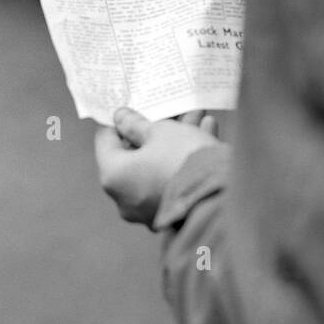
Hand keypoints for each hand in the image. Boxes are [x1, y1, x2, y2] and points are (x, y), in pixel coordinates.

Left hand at [95, 106, 218, 227]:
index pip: (105, 140)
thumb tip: (121, 119)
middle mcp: (125, 198)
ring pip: (157, 168)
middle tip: (172, 111)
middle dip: (155, 131)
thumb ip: (137, 124)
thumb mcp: (160, 131)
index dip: (120, 121)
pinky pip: (173, 182)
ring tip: (197, 118)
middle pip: (136, 155)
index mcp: (113, 176)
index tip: (135, 108)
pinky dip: (184, 162)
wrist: (218, 197)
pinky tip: (206, 134)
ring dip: (174, 143)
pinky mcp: (172, 215)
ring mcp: (149, 210)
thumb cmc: (182, 159)